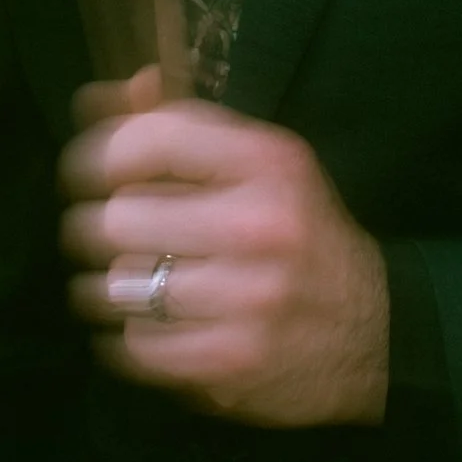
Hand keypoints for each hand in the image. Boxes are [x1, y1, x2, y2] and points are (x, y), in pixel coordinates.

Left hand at [59, 70, 389, 427]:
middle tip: (100, 234)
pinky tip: (143, 322)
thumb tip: (97, 99)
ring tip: (117, 281)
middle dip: (93, 227)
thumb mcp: (261, 162)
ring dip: (101, 285)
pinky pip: (135, 344)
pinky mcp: (232, 363)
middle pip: (117, 218)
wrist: (376, 330)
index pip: (147, 140)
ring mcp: (246, 300)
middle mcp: (258, 225)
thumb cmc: (300, 232)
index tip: (85, 173)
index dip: (95, 155)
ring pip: (117, 285)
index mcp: (267, 162)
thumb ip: (178, 125)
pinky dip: (125, 335)